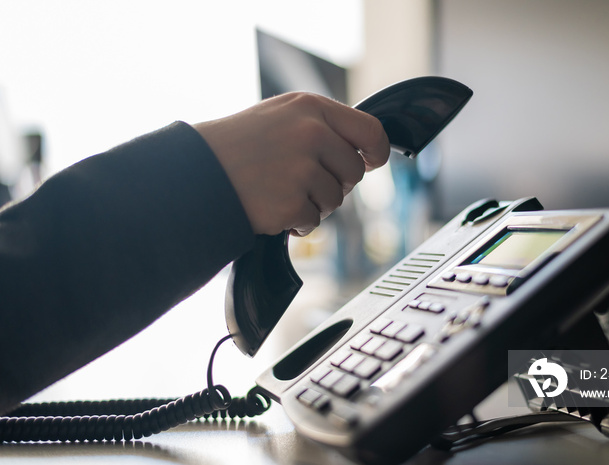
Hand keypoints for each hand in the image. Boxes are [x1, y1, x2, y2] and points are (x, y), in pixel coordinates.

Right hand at [194, 92, 389, 235]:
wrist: (195, 172)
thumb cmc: (238, 146)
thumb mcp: (281, 118)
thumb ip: (322, 128)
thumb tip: (364, 154)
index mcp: (311, 108)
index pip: (369, 130)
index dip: (375, 151)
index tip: (371, 162)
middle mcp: (311, 134)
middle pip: (353, 172)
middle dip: (335, 183)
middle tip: (303, 182)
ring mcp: (301, 169)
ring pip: (334, 200)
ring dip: (313, 204)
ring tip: (279, 191)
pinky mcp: (290, 202)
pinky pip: (313, 221)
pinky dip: (296, 222)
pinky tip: (271, 207)